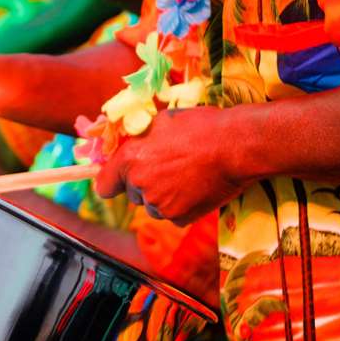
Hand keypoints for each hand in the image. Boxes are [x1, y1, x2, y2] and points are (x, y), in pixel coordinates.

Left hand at [95, 107, 248, 223]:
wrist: (235, 146)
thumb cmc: (200, 127)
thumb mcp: (161, 122)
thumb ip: (137, 139)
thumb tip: (125, 146)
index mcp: (130, 159)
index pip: (104, 185)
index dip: (110, 182)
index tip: (116, 181)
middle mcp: (140, 185)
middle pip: (132, 194)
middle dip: (143, 184)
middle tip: (167, 167)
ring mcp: (160, 205)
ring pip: (153, 206)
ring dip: (162, 196)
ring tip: (185, 175)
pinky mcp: (180, 218)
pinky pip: (172, 216)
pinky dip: (181, 205)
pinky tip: (195, 187)